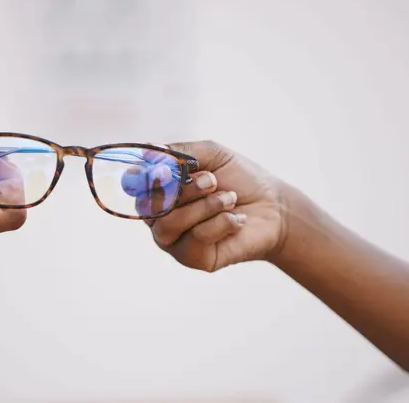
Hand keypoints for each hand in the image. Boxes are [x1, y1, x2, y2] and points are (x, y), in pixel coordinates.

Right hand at [137, 141, 287, 271]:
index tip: (169, 170)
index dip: (146, 178)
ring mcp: (173, 240)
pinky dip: (221, 224)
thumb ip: (179, 152)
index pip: (134, 185)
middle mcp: (159, 217)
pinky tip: (237, 220)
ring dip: (205, 206)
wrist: (274, 208)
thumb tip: (147, 150)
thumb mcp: (211, 155)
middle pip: (150, 205)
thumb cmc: (239, 179)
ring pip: (170, 223)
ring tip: (229, 199)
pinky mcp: (193, 258)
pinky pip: (195, 240)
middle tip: (213, 181)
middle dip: (185, 190)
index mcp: (158, 189)